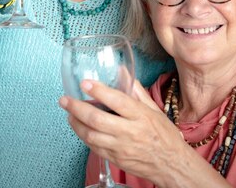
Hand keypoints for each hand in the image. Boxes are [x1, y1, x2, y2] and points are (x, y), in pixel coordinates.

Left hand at [59, 80, 226, 187]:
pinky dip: (84, 136)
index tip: (84, 83)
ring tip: (69, 113)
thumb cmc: (163, 135)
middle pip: (98, 119)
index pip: (117, 101)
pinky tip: (80, 127)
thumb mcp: (153, 109)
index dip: (99, 91)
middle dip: (77, 108)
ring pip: (91, 135)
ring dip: (76, 123)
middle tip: (64, 99)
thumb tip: (122, 71)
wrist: (171, 164)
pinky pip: (94, 147)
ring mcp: (121, 147)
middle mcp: (130, 131)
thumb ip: (135, 90)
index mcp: (140, 116)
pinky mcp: (115, 159)